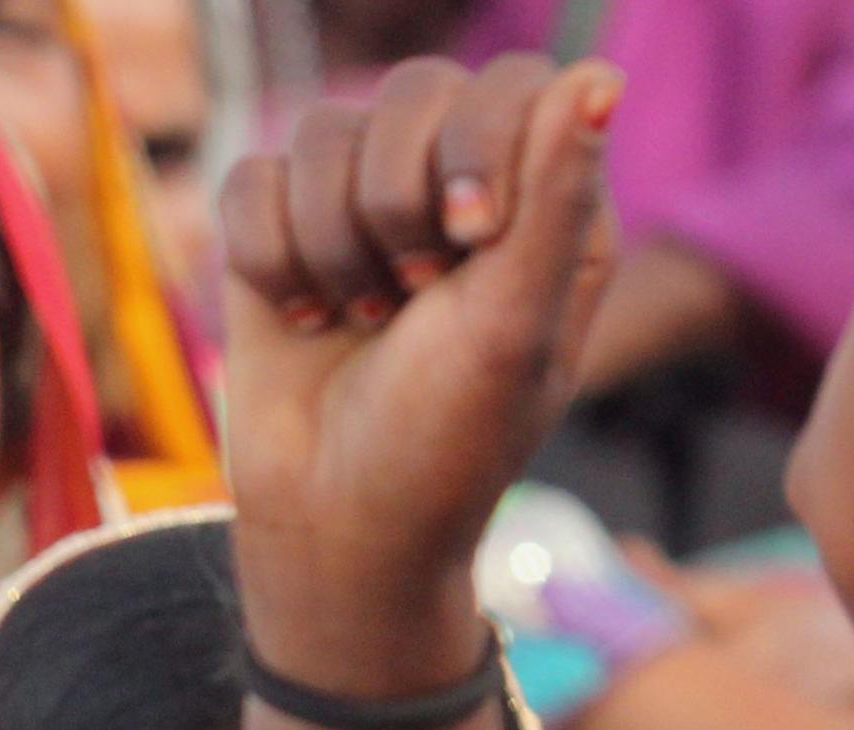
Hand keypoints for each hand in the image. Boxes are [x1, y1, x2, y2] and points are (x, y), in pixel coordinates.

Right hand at [219, 53, 621, 661]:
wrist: (334, 528)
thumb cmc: (443, 445)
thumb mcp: (512, 328)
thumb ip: (554, 199)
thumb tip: (601, 76)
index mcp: (542, 201)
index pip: (513, 84)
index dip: (477, 141)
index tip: (467, 236)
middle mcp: (455, 185)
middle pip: (414, 90)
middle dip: (395, 202)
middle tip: (407, 297)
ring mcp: (362, 203)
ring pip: (323, 133)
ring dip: (330, 245)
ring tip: (358, 321)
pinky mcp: (281, 231)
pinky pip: (253, 179)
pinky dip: (267, 258)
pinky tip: (302, 318)